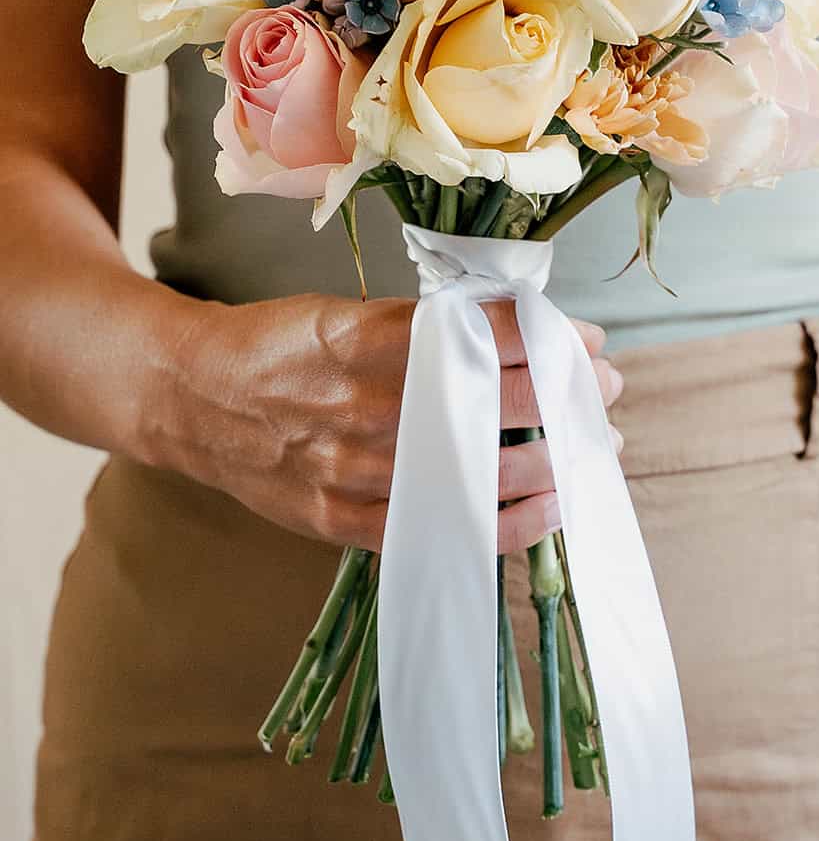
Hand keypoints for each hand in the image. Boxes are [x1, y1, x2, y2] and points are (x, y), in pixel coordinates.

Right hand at [143, 294, 620, 553]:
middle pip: (478, 405)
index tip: (584, 337)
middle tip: (604, 386)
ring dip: (543, 459)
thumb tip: (512, 329)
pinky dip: (498, 524)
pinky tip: (547, 508)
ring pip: (465, 472)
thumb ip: (419, 329)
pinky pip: (432, 528)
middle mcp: (353, 406)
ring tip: (592, 446)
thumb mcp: (341, 313)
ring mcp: (345, 469)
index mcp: (355, 338)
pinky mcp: (336, 518)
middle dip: (554, 395)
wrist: (191, 396)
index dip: (535, 340)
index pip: (467, 338)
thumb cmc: (278, 345)